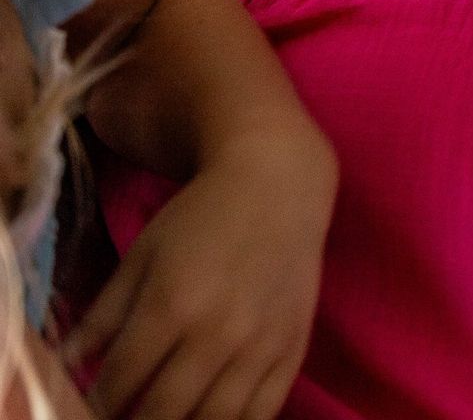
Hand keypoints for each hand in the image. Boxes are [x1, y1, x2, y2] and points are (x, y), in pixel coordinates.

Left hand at [66, 138, 333, 419]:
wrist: (280, 186)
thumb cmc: (203, 216)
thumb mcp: (142, 256)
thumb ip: (104, 314)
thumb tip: (68, 364)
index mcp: (171, 306)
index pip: (119, 382)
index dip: (98, 403)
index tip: (92, 406)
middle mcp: (218, 334)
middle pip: (163, 412)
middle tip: (127, 416)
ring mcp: (261, 346)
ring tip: (167, 416)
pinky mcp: (294, 349)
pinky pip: (262, 413)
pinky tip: (211, 417)